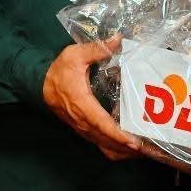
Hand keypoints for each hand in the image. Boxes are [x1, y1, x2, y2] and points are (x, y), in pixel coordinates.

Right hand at [42, 36, 141, 160]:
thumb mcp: (74, 54)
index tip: (133, 142)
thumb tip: (118, 39)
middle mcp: (82, 120)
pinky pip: (100, 144)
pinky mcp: (83, 129)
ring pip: (104, 146)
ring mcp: (82, 127)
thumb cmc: (59, 70)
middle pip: (106, 140)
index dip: (117, 134)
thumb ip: (96, 49)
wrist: (39, 84)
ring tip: (146, 152)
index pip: (101, 123)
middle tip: (152, 150)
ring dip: (123, 151)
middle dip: (128, 147)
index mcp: (81, 103)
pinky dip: (115, 149)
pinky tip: (130, 148)